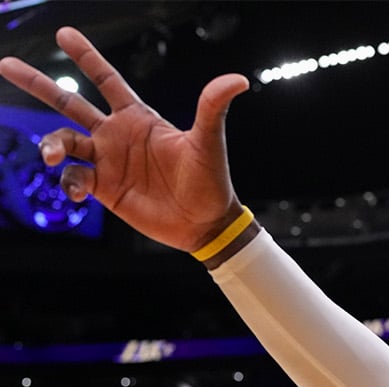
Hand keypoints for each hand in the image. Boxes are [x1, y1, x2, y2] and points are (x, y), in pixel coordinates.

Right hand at [0, 27, 247, 252]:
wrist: (205, 223)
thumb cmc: (210, 180)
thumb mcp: (207, 142)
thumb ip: (212, 108)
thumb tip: (237, 79)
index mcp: (138, 117)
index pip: (106, 79)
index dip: (86, 56)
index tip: (63, 33)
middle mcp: (116, 135)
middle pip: (68, 103)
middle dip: (38, 84)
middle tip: (5, 64)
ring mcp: (107, 161)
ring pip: (62, 141)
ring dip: (50, 144)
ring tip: (51, 153)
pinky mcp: (103, 188)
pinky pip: (73, 177)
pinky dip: (69, 181)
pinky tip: (79, 189)